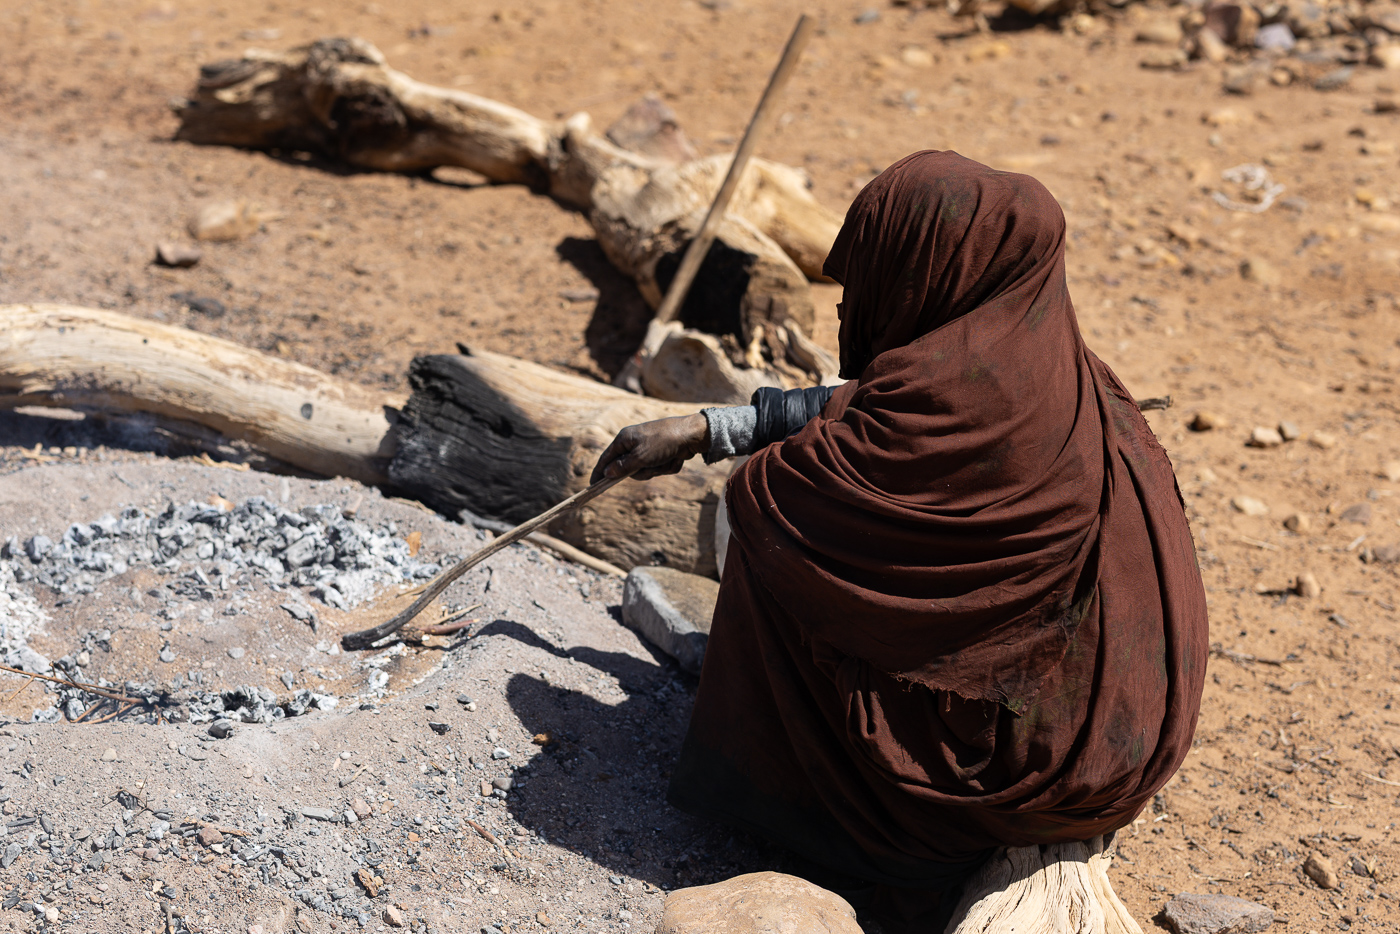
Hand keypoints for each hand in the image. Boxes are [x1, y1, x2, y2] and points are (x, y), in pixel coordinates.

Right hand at [590, 413, 708, 483]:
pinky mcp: (662, 454)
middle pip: (629, 469)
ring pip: (646, 471)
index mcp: (625, 439)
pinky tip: (675, 457)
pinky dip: (668, 466)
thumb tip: (607, 473)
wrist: (692, 434)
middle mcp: (635, 443)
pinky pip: (660, 469)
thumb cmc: (664, 442)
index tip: (593, 485)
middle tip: (651, 466)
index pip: (606, 458)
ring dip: (657, 470)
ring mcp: (649, 449)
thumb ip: (623, 467)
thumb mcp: (641, 457)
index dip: (600, 472)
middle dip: (642, 472)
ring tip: (666, 459)